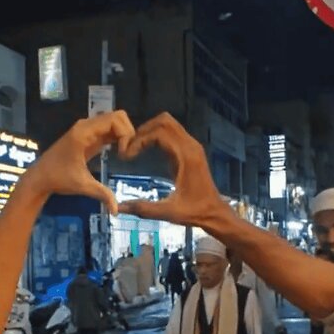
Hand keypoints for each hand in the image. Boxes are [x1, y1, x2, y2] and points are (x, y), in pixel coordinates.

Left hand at [18, 111, 135, 212]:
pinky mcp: (89, 135)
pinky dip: (118, 137)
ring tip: (125, 153)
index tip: (124, 154)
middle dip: (128, 132)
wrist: (40, 177)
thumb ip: (101, 194)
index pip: (115, 120)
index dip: (126, 134)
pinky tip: (119, 152)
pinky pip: (109, 129)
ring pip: (114, 121)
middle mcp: (86, 126)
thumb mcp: (82, 186)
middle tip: (127, 153)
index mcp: (83, 132)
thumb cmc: (59, 179)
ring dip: (124, 134)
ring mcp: (87, 129)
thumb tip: (116, 211)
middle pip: (118, 116)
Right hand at [115, 113, 229, 225]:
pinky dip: (157, 135)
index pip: (159, 133)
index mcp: (186, 157)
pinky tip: (146, 150)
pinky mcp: (191, 150)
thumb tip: (119, 208)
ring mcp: (192, 146)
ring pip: (169, 124)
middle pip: (164, 121)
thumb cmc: (194, 212)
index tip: (127, 155)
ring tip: (136, 147)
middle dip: (144, 130)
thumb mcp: (168, 212)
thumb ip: (144, 208)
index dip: (140, 140)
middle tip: (129, 146)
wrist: (214, 212)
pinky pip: (172, 133)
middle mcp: (191, 146)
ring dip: (150, 130)